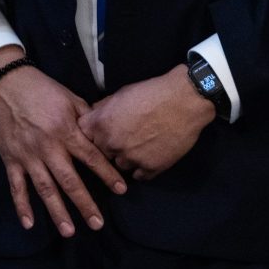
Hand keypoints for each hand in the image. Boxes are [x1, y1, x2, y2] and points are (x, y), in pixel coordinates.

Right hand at [0, 46, 126, 235]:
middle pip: (69, 181)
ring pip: (44, 189)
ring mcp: (27, 156)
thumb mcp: (71, 99)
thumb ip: (89, 119)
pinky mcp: (9, 159)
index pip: (91, 158)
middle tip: (98, 223)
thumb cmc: (42, 90)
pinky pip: (16, 186)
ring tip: (69, 231)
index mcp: (65, 131)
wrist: (4, 82)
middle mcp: (47, 147)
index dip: (107, 174)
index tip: (121, 190)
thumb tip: (108, 135)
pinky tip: (29, 224)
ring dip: (57, 211)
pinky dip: (21, 206)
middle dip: (84, 204)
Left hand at [79, 65, 213, 179]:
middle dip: (111, 148)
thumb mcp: (121, 94)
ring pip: (121, 166)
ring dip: (128, 159)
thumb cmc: (153, 92)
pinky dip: (144, 167)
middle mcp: (112, 144)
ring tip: (142, 146)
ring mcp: (131, 158)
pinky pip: (140, 175)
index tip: (101, 134)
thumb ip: (103, 108)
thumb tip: (94, 116)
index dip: (93, 136)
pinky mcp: (151, 168)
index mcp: (100, 124)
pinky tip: (152, 155)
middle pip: (102, 154)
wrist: (185, 101)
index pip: (83, 138)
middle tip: (127, 138)